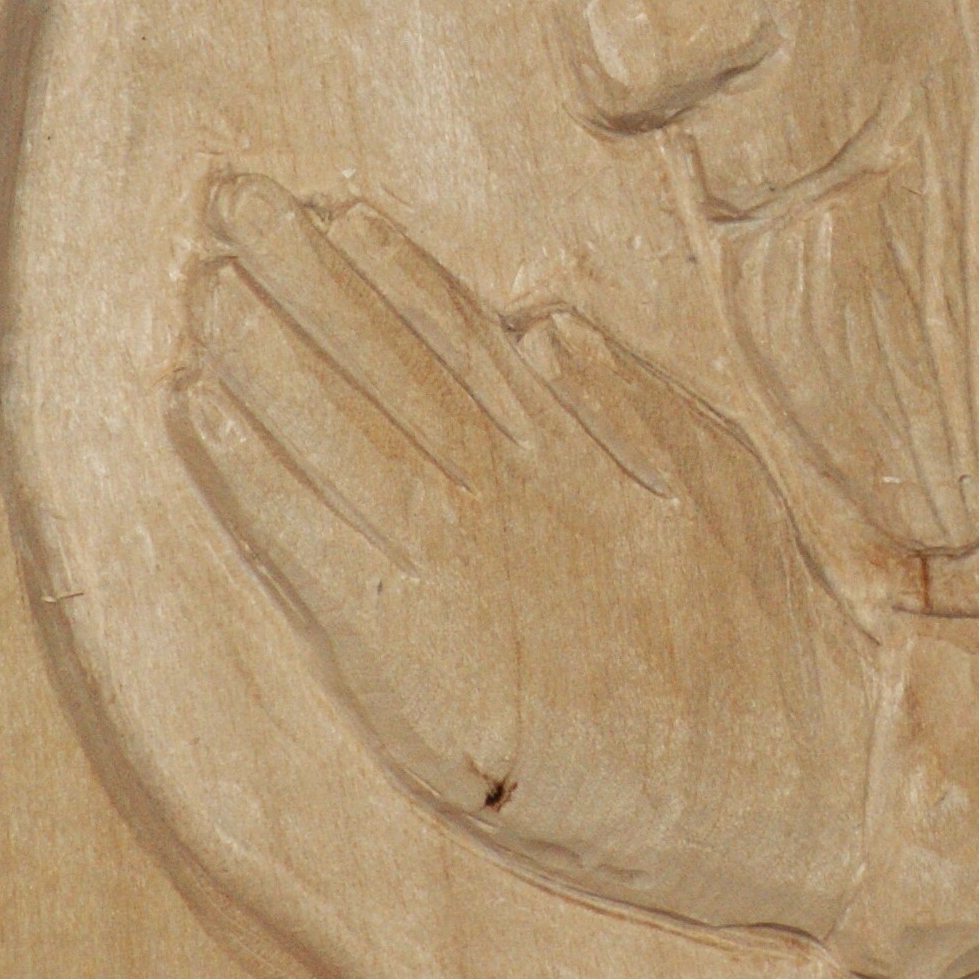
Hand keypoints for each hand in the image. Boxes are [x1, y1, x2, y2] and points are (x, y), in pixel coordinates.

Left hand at [170, 175, 871, 931]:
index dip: (389, 272)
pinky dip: (249, 475)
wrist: (778, 778)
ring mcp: (452, 564)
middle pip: (380, 363)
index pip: (459, 340)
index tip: (333, 209)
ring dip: (261, 357)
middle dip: (302, 278)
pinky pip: (307, 543)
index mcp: (567, 452)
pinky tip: (200, 413)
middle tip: (231, 200)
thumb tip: (548, 326)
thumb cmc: (759, 642)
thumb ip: (627, 403)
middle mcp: (500, 491)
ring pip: (332, 434)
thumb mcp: (715, 487)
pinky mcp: (407, 650)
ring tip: (202, 285)